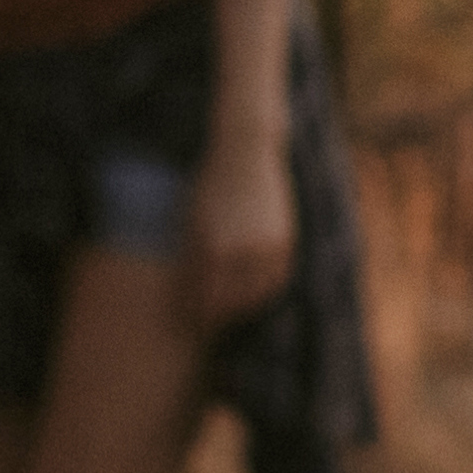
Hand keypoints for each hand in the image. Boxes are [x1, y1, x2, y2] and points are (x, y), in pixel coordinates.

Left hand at [181, 153, 303, 316]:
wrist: (245, 149)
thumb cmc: (210, 182)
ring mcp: (265, 246)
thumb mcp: (192, 218)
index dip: (193, 312)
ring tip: (230, 310)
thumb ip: (193, 256)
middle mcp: (239, 250)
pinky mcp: (285, 239)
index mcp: (210, 246)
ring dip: (242, 306)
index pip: (201, 295)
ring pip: (255, 294)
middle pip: (228, 301)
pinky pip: (277, 278)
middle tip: (207, 323)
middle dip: (216, 314)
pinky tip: (253, 292)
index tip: (187, 321)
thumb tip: (189, 290)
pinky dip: (265, 289)